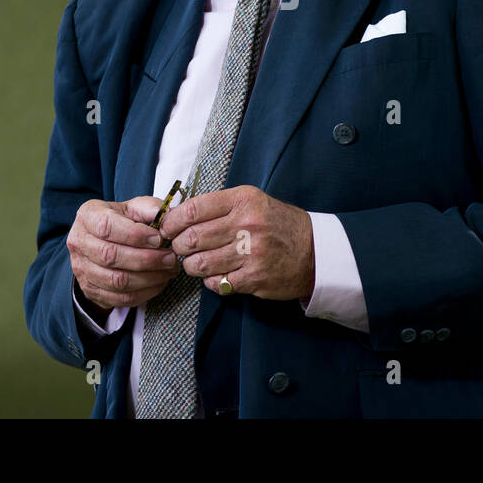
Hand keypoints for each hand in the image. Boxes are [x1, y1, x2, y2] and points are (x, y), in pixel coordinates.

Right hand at [67, 196, 180, 311]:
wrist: (102, 242)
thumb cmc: (121, 222)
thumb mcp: (133, 208)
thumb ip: (149, 209)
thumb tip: (168, 218)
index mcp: (88, 216)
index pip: (106, 226)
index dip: (135, 235)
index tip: (159, 238)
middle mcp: (79, 242)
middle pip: (111, 256)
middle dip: (147, 259)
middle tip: (170, 258)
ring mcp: (81, 269)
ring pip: (116, 281)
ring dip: (149, 278)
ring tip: (168, 270)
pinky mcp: (90, 290)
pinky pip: (119, 298)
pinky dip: (144, 293)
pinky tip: (159, 282)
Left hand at [157, 185, 314, 300]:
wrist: (315, 251)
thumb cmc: (277, 224)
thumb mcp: (253, 202)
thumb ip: (220, 206)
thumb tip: (179, 215)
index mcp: (244, 200)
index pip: (193, 209)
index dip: (172, 221)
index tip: (167, 228)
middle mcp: (247, 224)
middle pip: (192, 238)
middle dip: (178, 245)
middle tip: (179, 248)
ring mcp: (251, 253)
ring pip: (200, 263)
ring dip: (191, 266)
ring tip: (194, 263)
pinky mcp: (255, 278)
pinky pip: (217, 283)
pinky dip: (210, 281)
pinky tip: (216, 275)